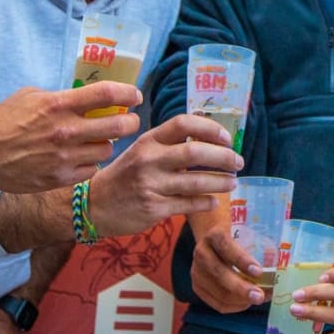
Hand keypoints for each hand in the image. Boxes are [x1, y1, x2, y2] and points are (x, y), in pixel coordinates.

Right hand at [0, 83, 141, 192]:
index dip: (128, 94)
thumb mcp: (32, 96)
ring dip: (106, 144)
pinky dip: (90, 164)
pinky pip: (91, 170)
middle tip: (130, 121)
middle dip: (130, 122)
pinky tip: (80, 158)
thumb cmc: (5, 120)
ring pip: (106, 150)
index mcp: (58, 105)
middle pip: (118, 126)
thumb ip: (63, 97)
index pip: (106, 95)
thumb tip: (91, 98)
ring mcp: (64, 157)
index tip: (135, 96)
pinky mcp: (60, 178)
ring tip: (96, 140)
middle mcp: (65, 131)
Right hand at [87, 115, 242, 237]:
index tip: (227, 138)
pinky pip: (188, 205)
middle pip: (195, 153)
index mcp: (149, 140)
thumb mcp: (143, 151)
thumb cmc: (126, 174)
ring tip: (232, 182)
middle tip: (238, 162)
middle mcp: (149, 160)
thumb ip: (171, 144)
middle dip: (223, 158)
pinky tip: (214, 201)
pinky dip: (206, 202)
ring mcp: (151, 185)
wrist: (94, 205)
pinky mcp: (154, 209)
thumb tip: (211, 139)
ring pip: (196, 182)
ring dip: (220, 182)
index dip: (210, 128)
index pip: (183, 124)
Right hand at [190, 221, 266, 312]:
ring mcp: (196, 271)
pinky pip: (215, 302)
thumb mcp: (245, 230)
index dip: (241, 260)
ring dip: (240, 300)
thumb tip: (281, 267)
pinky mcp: (197, 286)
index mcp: (215, 234)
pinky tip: (246, 303)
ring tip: (259, 299)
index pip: (226, 245)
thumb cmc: (236, 235)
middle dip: (241, 288)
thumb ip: (260, 243)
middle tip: (260, 296)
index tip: (259, 271)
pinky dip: (233, 306)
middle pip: (219, 273)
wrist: (212, 238)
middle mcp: (201, 252)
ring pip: (217, 291)